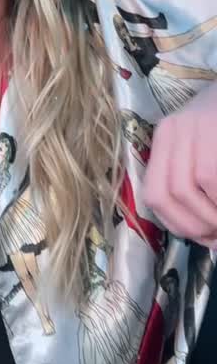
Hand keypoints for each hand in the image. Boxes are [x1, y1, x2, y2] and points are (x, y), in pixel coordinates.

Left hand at [143, 83, 216, 246]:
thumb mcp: (205, 146)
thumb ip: (197, 182)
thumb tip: (205, 235)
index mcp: (166, 137)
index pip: (153, 193)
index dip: (176, 224)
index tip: (201, 237)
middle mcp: (173, 130)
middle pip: (166, 193)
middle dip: (196, 226)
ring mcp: (193, 126)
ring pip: (186, 188)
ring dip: (211, 218)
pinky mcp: (212, 127)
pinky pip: (209, 178)